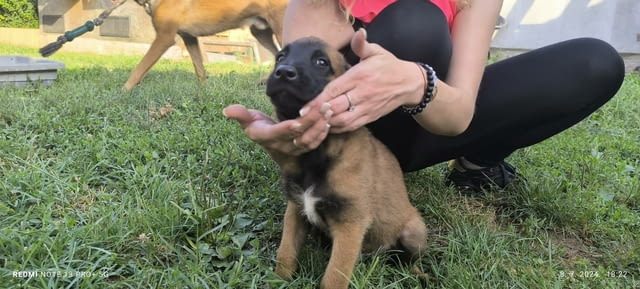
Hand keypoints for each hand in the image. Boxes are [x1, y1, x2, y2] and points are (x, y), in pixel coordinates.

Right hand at [223, 104, 331, 154]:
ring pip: (309, 140)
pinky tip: (329, 120)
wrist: (267, 139)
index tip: (298, 121)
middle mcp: (281, 145)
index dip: (288, 128)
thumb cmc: (257, 126)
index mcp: (267, 137)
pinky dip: (323, 133)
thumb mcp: (247, 120)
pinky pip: (314, 143)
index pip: (279, 133)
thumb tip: (226, 110)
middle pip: (299, 135)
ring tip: (329, 110)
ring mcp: (293, 148)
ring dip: (321, 126)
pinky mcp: (303, 148)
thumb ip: (240, 114)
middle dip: (312, 121)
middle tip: (323, 106)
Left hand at [301, 28, 423, 132]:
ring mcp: (367, 107)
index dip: (318, 101)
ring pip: (343, 120)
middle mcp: (363, 93)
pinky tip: (327, 127)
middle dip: (319, 115)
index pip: (335, 90)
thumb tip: (359, 33)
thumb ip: (362, 45)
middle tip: (303, 119)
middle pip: (336, 108)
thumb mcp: (376, 52)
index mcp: (360, 76)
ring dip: (327, 124)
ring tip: (314, 124)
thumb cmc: (389, 66)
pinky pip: (352, 126)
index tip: (304, 109)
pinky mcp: (370, 117)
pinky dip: (338, 129)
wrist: (409, 84)